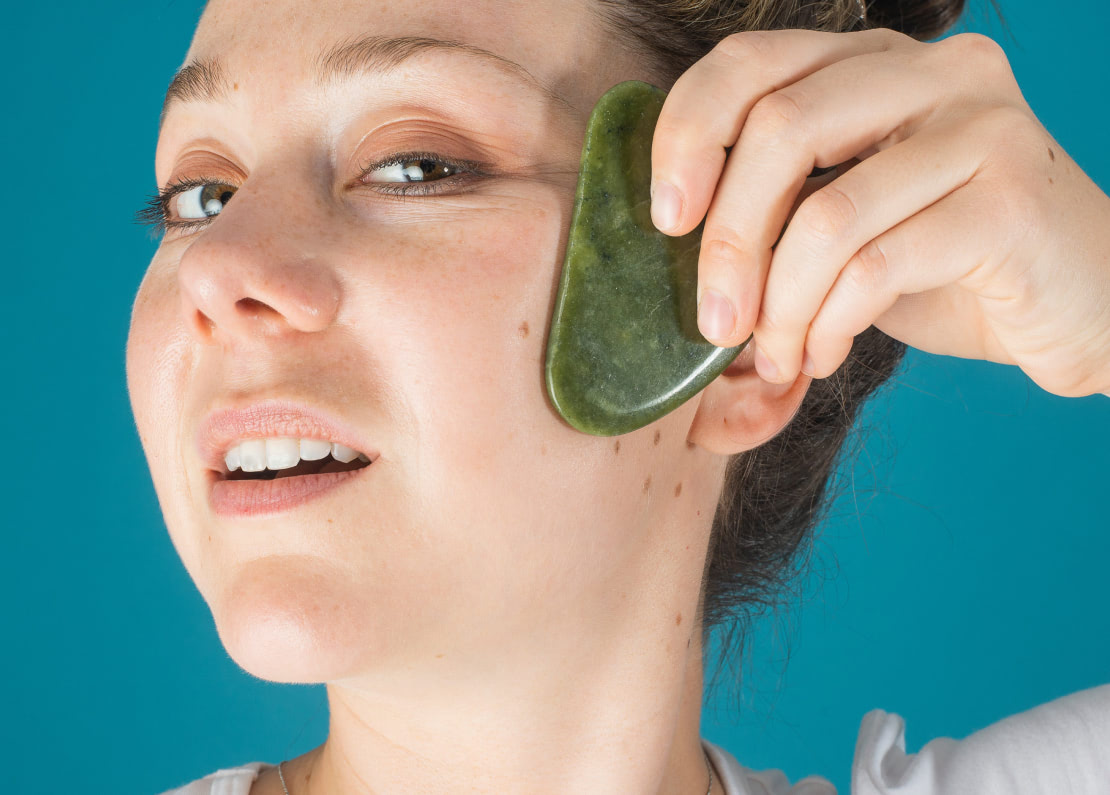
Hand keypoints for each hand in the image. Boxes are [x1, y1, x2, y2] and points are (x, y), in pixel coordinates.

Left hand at [648, 28, 1109, 397]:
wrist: (1077, 304)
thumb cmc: (944, 263)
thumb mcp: (846, 217)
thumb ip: (778, 204)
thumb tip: (671, 241)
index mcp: (876, 62)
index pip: (751, 61)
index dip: (687, 134)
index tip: (664, 220)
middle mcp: (933, 73)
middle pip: (780, 128)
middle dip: (727, 241)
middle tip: (713, 322)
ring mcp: (982, 128)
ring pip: (827, 213)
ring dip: (780, 306)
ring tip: (776, 354)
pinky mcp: (1012, 201)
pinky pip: (878, 266)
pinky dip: (831, 324)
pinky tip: (824, 354)